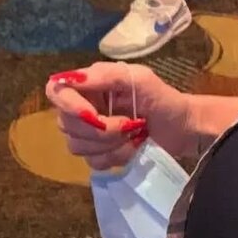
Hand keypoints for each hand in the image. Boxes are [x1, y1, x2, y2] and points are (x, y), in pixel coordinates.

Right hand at [45, 63, 195, 170]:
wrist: (182, 128)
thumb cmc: (163, 99)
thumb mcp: (141, 79)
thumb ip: (107, 75)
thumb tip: (72, 78)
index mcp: (89, 85)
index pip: (55, 91)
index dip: (68, 106)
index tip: (94, 115)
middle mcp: (83, 107)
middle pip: (66, 124)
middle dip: (101, 130)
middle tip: (130, 125)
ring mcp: (89, 134)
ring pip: (76, 146)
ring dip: (109, 145)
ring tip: (133, 135)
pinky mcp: (100, 154)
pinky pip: (92, 162)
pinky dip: (114, 157)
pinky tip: (131, 149)